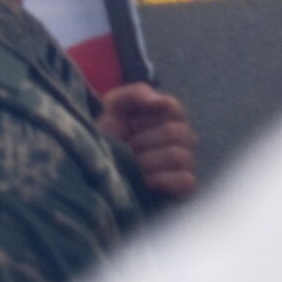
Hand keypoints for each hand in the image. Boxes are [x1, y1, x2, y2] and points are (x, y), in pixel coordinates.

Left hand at [98, 83, 197, 200]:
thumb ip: (137, 93)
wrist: (95, 168)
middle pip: (175, 133)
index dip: (146, 117)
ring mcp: (185, 161)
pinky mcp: (184, 187)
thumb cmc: (108, 134)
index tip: (129, 125)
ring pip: (179, 156)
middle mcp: (182, 137)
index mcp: (168, 115)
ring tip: (132, 166)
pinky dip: (163, 180)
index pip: (173, 107)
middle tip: (126, 148)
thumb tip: (159, 101)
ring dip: (148, 162)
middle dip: (143, 142)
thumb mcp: (114, 106)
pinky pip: (186, 181)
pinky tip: (145, 180)